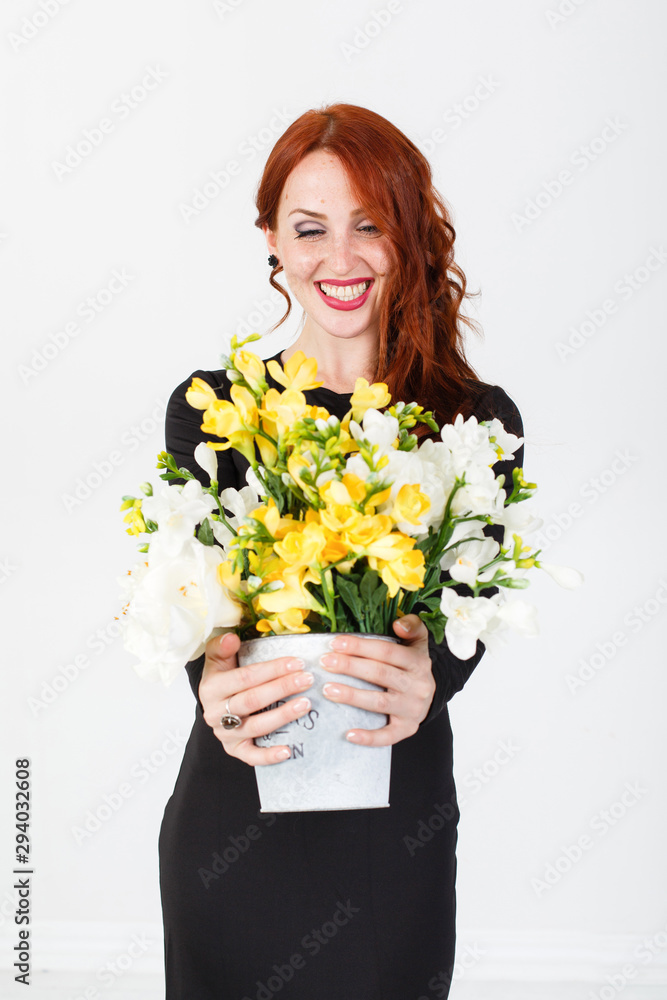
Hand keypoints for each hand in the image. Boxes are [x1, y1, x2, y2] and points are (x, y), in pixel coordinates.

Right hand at [199, 632, 314, 765]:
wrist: (214, 702)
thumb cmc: (223, 677)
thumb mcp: (217, 658)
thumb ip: (222, 647)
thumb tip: (231, 638)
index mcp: (211, 688)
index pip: (245, 678)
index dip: (272, 670)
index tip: (296, 662)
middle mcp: (215, 713)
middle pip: (253, 701)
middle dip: (282, 688)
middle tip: (307, 679)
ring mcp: (225, 733)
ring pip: (256, 727)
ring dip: (283, 715)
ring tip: (306, 704)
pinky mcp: (234, 749)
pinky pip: (251, 756)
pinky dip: (269, 756)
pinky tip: (288, 750)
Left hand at [319, 615, 434, 746]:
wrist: (431, 696)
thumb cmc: (414, 666)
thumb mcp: (419, 642)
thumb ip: (413, 626)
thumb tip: (398, 623)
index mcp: (417, 662)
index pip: (386, 651)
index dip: (360, 646)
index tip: (335, 643)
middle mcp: (417, 685)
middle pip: (380, 674)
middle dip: (350, 666)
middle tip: (325, 662)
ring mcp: (412, 709)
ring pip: (379, 702)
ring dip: (352, 696)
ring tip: (327, 689)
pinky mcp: (407, 728)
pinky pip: (387, 735)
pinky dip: (369, 737)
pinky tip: (348, 734)